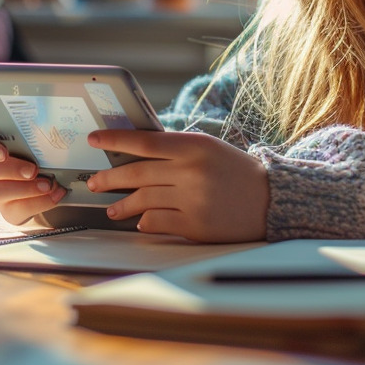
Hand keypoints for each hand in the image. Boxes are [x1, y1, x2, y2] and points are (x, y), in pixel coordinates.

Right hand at [0, 132, 65, 224]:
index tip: (3, 153)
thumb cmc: (29, 153)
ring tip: (47, 184)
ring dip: (24, 189)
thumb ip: (25, 137)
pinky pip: (16, 210)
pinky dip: (39, 202)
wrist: (39, 181)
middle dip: (8, 170)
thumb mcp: (25, 142)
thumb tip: (45, 128)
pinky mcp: (5, 209)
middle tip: (32, 170)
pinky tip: (55, 194)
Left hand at [85, 129, 268, 242]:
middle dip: (109, 178)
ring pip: (142, 200)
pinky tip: (141, 221)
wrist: (270, 200)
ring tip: (113, 208)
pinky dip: (145, 222)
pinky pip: (156, 223)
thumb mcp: (208, 148)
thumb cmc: (235, 171)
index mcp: (193, 145)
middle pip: (136, 173)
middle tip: (94, 182)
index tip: (93, 140)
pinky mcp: (194, 225)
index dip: (114, 139)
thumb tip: (134, 154)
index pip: (144, 141)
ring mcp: (192, 199)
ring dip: (122, 205)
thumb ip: (175, 149)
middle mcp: (190, 170)